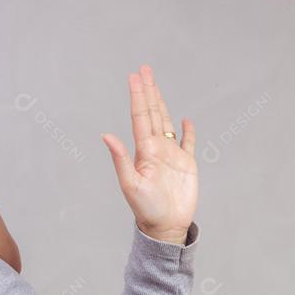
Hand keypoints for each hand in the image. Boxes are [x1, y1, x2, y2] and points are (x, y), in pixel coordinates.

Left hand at [101, 65, 197, 243]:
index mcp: (144, 150)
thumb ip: (121, 159)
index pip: (140, 117)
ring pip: (167, 122)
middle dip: (148, 91)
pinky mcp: (187, 164)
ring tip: (156, 85)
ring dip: (162, 103)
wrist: (165, 226)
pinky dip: (187, 131)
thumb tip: (106, 135)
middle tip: (143, 69)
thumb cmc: (146, 208)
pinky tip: (185, 120)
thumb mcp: (130, 184)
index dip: (138, 96)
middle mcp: (156, 148)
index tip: (135, 76)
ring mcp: (172, 155)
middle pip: (153, 113)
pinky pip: (187, 143)